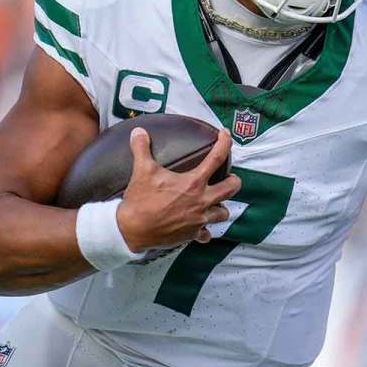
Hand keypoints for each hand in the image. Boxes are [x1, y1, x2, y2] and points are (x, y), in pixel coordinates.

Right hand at [116, 127, 240, 251]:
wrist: (132, 230)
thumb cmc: (140, 200)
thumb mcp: (142, 170)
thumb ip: (142, 148)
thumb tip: (138, 132)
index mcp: (193, 183)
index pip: (217, 158)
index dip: (225, 143)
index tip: (226, 135)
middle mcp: (201, 201)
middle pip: (232, 188)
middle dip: (234, 181)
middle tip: (228, 177)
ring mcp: (199, 220)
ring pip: (223, 213)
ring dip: (221, 207)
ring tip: (215, 202)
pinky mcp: (192, 235)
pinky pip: (206, 234)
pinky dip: (205, 231)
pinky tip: (200, 227)